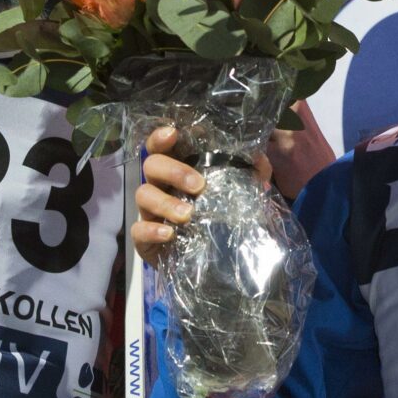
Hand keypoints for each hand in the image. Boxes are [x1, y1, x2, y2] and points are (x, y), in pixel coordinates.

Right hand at [129, 125, 271, 266]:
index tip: (173, 133)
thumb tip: (259, 158)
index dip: (161, 137)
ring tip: (188, 214)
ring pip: (143, 195)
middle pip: (151, 165)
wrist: (212, 264)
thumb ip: (252, 175)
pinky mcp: (145, 239)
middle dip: (173, 171)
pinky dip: (152, 230)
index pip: (162, 147)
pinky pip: (138, 230)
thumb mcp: (240, 195)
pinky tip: (169, 234)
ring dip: (165, 202)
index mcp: (177, 171)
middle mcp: (160, 186)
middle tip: (198, 185)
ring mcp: (149, 212)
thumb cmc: (219, 220)